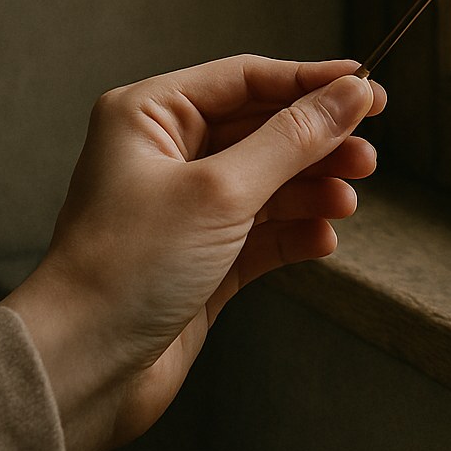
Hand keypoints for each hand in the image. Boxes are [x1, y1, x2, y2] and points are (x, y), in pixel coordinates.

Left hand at [3, 54, 384, 450]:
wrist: (83, 371)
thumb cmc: (127, 268)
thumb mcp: (221, 191)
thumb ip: (293, 139)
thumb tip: (350, 94)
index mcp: (150, 115)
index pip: (246, 79)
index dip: (310, 81)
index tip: (367, 87)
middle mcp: (165, 154)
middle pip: (262, 129)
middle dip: (317, 143)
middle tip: (367, 154)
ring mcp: (184, 209)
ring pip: (268, 182)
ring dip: (312, 189)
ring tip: (348, 201)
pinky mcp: (201, 261)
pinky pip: (262, 233)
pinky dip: (295, 233)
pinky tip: (323, 239)